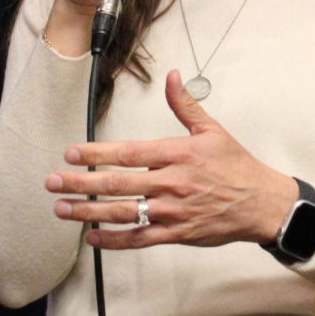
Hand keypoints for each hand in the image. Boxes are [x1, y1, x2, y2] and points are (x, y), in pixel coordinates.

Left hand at [45, 70, 299, 248]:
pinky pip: (140, 238)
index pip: (129, 152)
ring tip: (62, 209)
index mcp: (177, 154)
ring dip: (89, 211)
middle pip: (118, 183)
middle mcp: (171, 183)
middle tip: (52, 182)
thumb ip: (185, 105)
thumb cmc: (236, 165)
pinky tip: (92, 237)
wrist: (262, 203)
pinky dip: (114, 239)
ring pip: (124, 212)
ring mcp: (173, 211)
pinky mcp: (177, 234)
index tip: (71, 153)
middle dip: (80, 183)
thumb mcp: (212, 130)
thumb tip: (172, 76)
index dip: (97, 153)